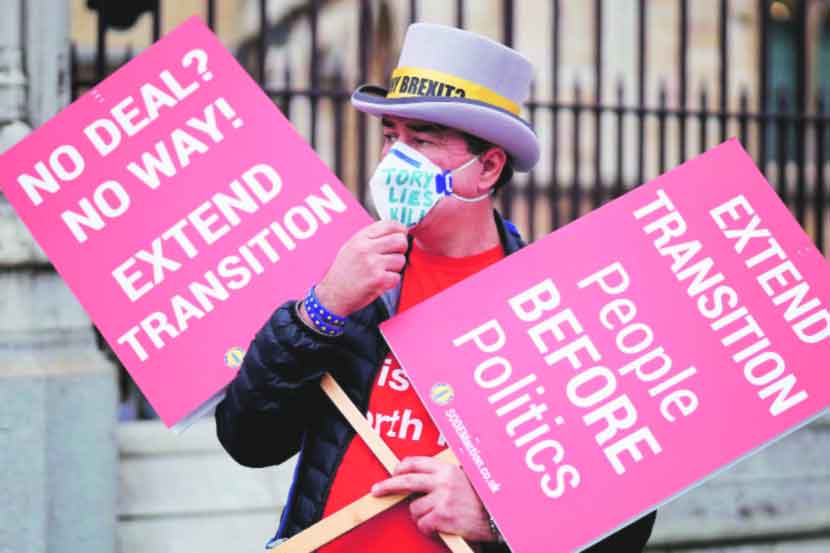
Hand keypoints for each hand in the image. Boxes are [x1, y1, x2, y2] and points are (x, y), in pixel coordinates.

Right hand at [312, 221, 407, 316]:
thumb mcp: (351, 247)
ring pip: (401, 260)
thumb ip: (371, 238)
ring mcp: (373, 264)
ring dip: (395, 268)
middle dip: (401, 249)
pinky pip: (397, 277)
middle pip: (400, 240)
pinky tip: (379, 282)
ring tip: (381, 272)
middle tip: (393, 256)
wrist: (333, 295)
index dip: (400, 229)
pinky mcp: (378, 280)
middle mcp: (366, 248)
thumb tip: (396, 231)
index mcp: (360, 238)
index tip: (402, 235)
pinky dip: (391, 282)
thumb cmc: (343, 272)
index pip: (389, 224)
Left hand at [370, 456, 494, 541]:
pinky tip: (438, 528)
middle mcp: (442, 482)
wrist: (497, 516)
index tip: (393, 472)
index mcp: (446, 469)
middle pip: (406, 480)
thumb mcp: (463, 478)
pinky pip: (423, 524)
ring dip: (420, 516)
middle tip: (376, 490)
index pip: (416, 462)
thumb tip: (420, 479)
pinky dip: (427, 529)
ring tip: (435, 517)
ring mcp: (442, 500)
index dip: (401, 467)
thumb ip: (443, 476)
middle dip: (387, 485)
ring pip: (414, 509)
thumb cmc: (481, 498)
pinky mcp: (443, 517)